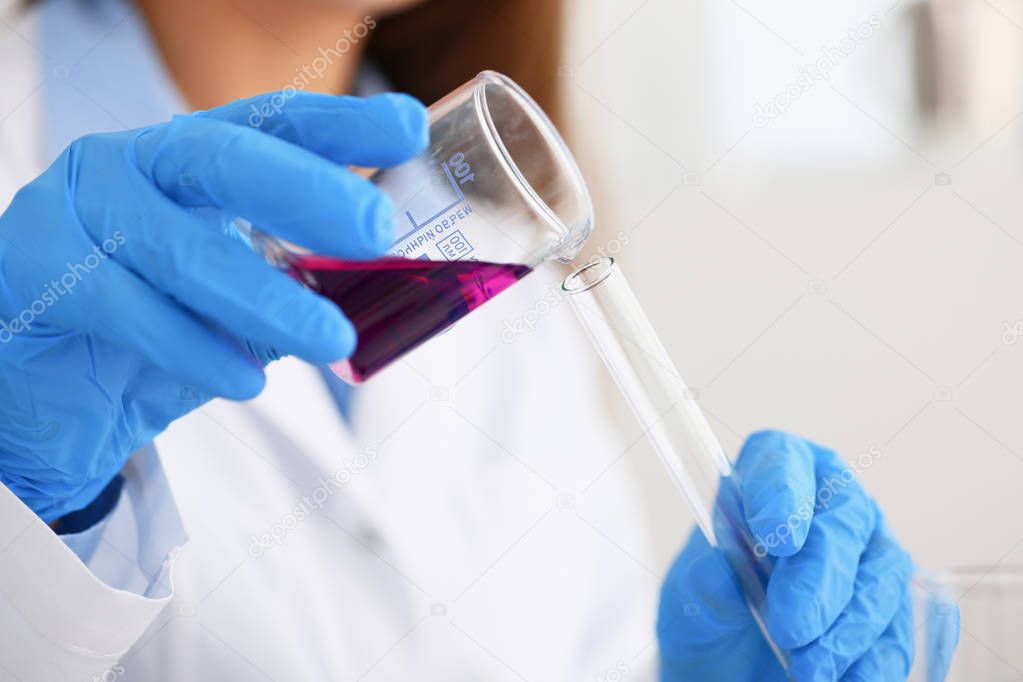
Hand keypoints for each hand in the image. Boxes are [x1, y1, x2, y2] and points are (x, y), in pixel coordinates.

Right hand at [0, 92, 426, 521]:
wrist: (47, 393)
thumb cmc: (148, 331)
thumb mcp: (234, 299)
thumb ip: (292, 283)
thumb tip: (387, 289)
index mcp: (186, 160)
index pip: (269, 124)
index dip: (340, 126)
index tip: (407, 127)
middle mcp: (132, 168)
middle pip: (224, 159)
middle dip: (310, 191)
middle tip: (377, 228)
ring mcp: (76, 211)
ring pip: (182, 249)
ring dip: (267, 299)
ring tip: (330, 338)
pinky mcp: (34, 269)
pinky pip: (129, 309)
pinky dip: (195, 349)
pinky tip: (244, 377)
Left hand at [657, 430, 957, 680]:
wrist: (728, 668)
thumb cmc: (709, 614)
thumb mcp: (689, 603)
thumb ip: (705, 585)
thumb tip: (720, 570)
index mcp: (767, 477)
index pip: (782, 459)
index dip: (784, 490)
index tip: (777, 537)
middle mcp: (826, 502)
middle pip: (844, 518)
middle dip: (822, 577)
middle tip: (793, 627)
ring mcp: (866, 551)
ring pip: (883, 572)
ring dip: (850, 627)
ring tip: (810, 670)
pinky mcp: (889, 603)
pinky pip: (901, 625)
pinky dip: (878, 659)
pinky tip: (851, 680)